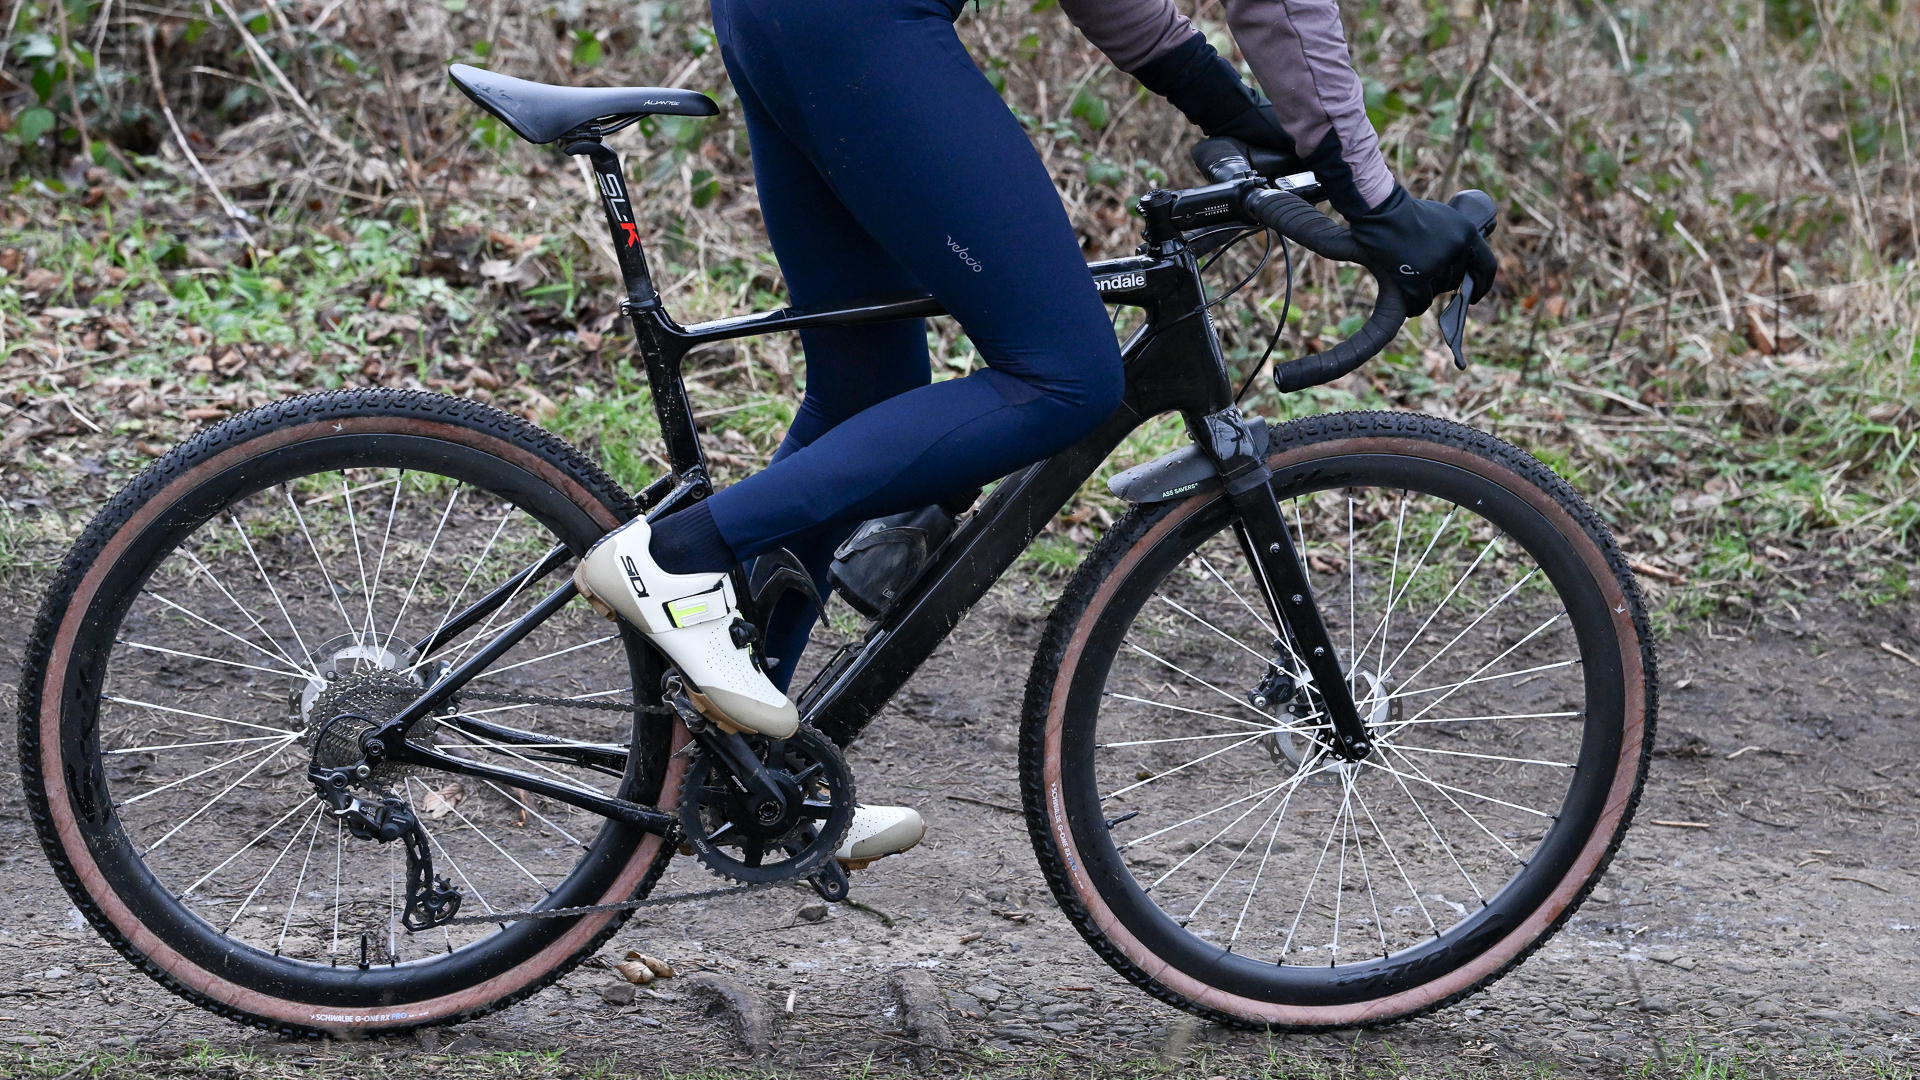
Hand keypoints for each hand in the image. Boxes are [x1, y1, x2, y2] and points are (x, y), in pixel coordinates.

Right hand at [1346, 185, 1497, 315]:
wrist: (1381, 212)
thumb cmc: (1406, 213)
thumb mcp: (1442, 217)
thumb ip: (1455, 237)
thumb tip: (1462, 257)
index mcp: (1466, 233)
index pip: (1486, 266)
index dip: (1483, 284)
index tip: (1474, 295)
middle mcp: (1456, 250)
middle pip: (1454, 280)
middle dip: (1441, 282)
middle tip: (1423, 276)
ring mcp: (1437, 265)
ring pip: (1436, 291)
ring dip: (1425, 291)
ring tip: (1410, 279)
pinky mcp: (1418, 279)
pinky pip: (1420, 302)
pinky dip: (1414, 305)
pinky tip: (1408, 302)